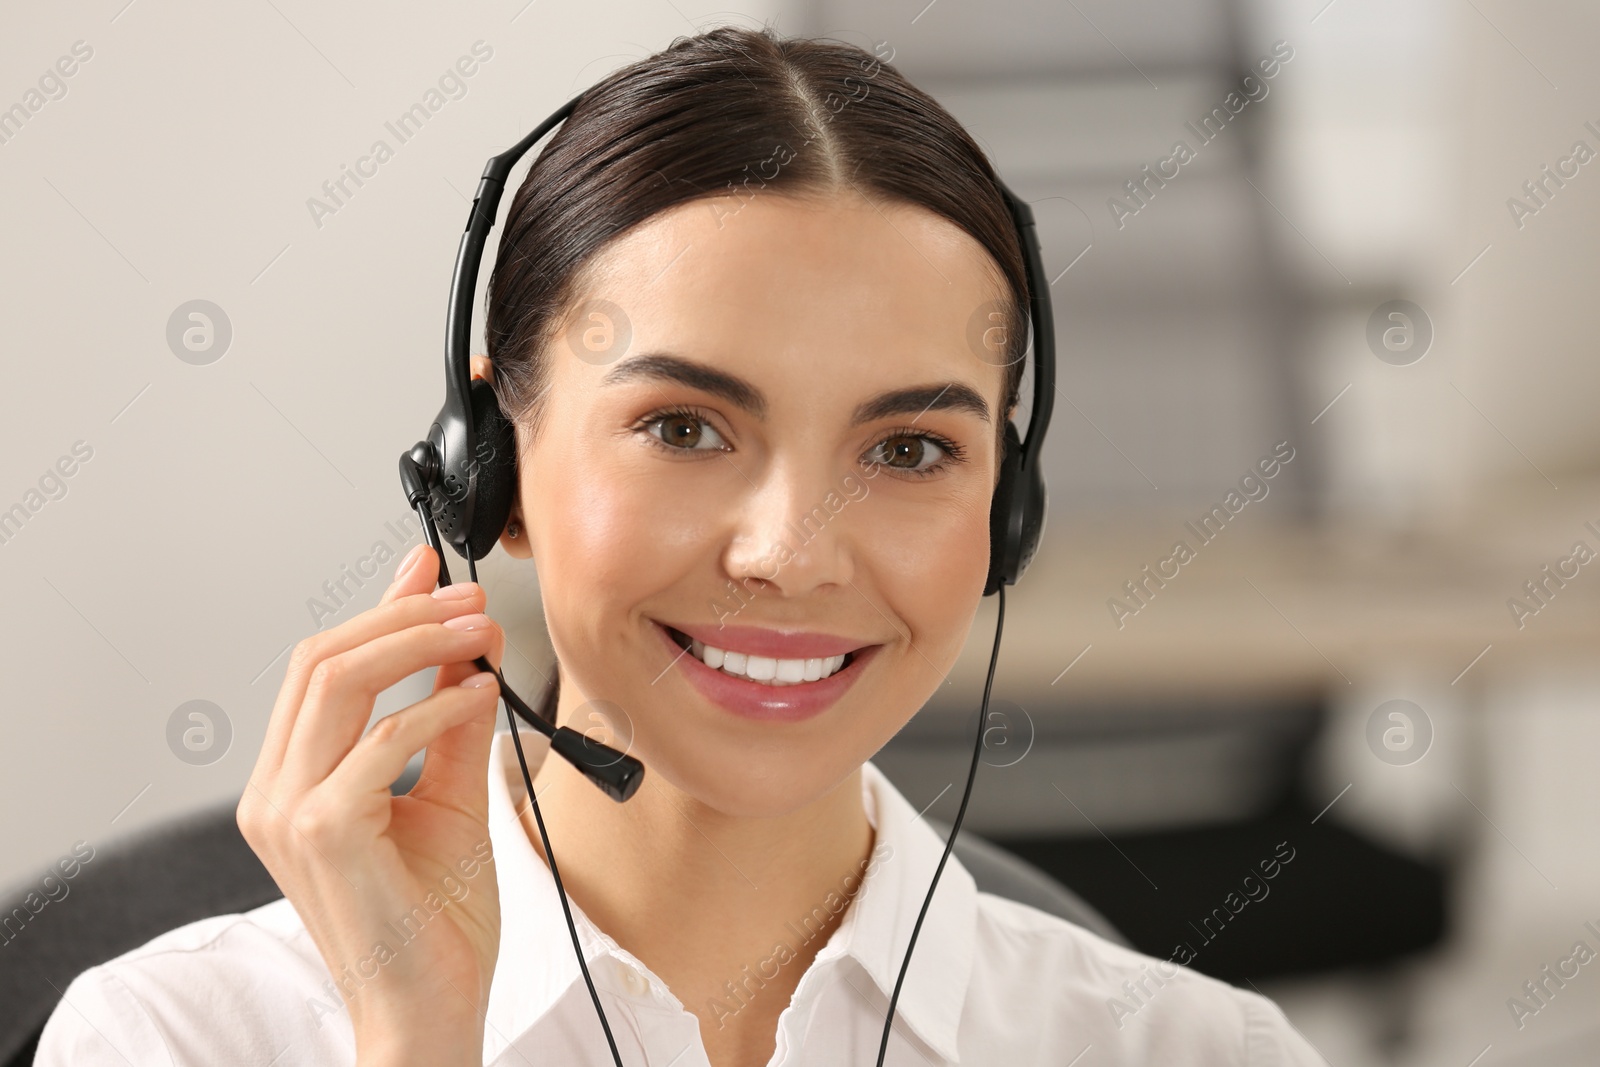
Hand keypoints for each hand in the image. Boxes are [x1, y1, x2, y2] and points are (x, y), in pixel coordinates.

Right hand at [238, 544, 504, 1065]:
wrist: (430, 1008)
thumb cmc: (434, 921)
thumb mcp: (447, 797)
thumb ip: (448, 722)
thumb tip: (467, 649)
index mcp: (291, 783)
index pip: (322, 669)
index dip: (379, 608)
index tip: (432, 569)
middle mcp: (274, 793)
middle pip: (322, 659)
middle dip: (403, 613)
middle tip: (470, 595)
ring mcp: (288, 811)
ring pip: (338, 682)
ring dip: (418, 642)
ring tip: (482, 630)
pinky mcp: (321, 831)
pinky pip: (382, 739)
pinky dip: (438, 705)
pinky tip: (482, 694)